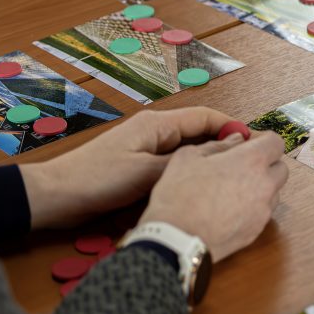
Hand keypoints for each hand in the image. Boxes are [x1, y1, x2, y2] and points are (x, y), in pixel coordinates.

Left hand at [20, 107, 235, 229]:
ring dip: (209, 159)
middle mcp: (155, 131)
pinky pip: (176, 163)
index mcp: (157, 125)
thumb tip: (218, 159)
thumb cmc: (99, 180)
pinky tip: (203, 185)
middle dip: (225, 143)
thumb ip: (183, 165)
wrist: (58, 196)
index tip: (255, 142)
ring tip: (232, 174)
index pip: (205, 117)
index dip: (232, 126)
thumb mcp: (146, 174)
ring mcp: (148, 148)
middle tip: (249, 162)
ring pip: (189, 149)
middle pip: (200, 131)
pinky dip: (192, 170)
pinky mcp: (141, 165)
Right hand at [139, 131, 287, 260]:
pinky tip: (229, 209)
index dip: (263, 140)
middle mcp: (264, 185)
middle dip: (266, 163)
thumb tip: (235, 140)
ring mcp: (263, 211)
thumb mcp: (189, 157)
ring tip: (233, 189)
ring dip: (261, 187)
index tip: (248, 142)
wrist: (176, 240)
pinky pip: (262, 213)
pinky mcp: (256, 231)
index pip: (276, 142)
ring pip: (273, 192)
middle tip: (242, 165)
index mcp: (252, 161)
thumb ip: (218, 145)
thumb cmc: (179, 196)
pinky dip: (253, 207)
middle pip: (280, 168)